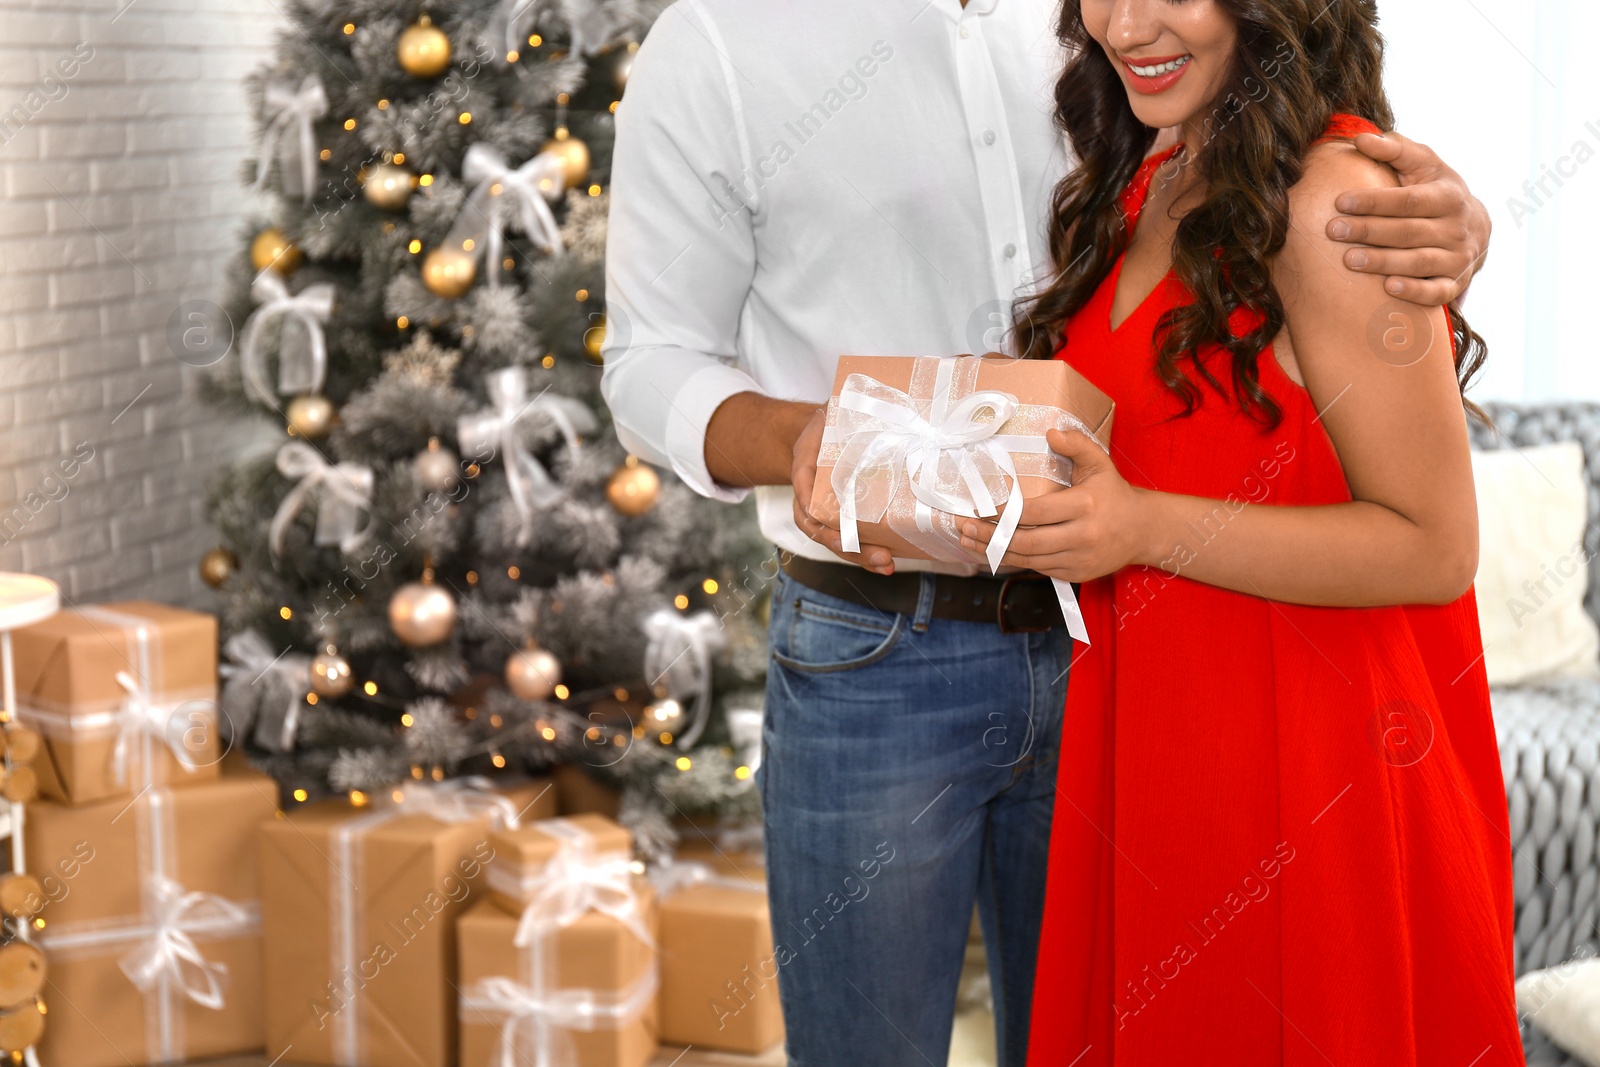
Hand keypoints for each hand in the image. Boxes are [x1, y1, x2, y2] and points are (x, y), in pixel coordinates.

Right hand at [789, 408, 896, 574]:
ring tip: (887, 564)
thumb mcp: (822, 419)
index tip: (843, 536)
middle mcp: (813, 501)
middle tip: (881, 557)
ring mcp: (830, 512)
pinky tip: (891, 560)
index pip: (808, 510)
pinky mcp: (849, 516)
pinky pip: (856, 538)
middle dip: (852, 549)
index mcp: (804, 479)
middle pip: (826, 534)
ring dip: (864, 557)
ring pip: (841, 542)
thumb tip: (854, 417)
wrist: (822, 433)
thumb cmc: (823, 427)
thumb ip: (831, 420)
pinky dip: (871, 551)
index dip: (825, 527)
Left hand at [957, 429, 1147, 582]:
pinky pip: (1037, 568)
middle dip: (989, 536)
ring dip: (994, 551)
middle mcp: (1081, 536)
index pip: (1034, 512)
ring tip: (968, 540)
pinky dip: (1013, 560)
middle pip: (1026, 540)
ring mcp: (1078, 559)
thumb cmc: (1114, 493)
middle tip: (962, 527)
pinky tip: (992, 551)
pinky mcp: (1075, 574)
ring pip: (1028, 559)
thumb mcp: (1100, 462)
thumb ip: (1076, 444)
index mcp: (1084, 506)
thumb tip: (1050, 432)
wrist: (1143, 530)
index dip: (1003, 512)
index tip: (979, 508)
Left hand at [1327, 131, 1489, 306]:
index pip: (1407, 200)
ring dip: (1383, 261)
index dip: (1374, 201)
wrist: (1474, 227)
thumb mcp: (1423, 165)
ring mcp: (1457, 257)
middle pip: (1408, 231)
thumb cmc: (1434, 190)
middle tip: (1333, 230)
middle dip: (1369, 231)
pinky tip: (1388, 288)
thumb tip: (1360, 139)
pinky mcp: (1454, 283)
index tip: (1340, 201)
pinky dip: (1414, 291)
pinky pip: (1436, 292)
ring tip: (1348, 260)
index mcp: (1447, 195)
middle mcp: (1456, 227)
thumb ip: (1394, 150)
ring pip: (1418, 261)